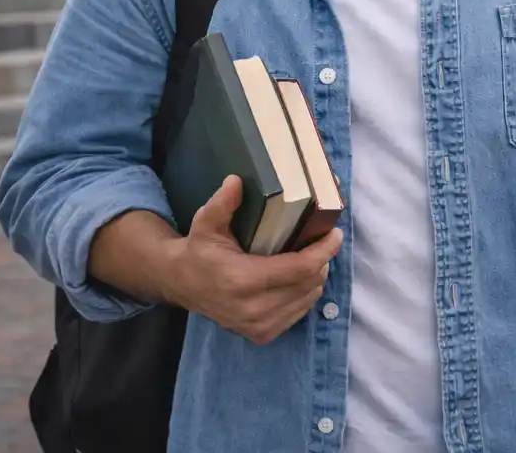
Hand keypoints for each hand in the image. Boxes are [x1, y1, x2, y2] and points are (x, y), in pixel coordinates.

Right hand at [166, 175, 342, 344]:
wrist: (181, 285)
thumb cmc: (199, 250)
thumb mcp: (206, 223)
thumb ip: (222, 203)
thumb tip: (236, 181)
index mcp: (241, 280)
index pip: (300, 268)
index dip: (323, 250)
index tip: (334, 233)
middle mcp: (252, 308)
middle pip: (309, 283)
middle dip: (322, 260)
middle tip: (322, 241)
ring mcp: (257, 326)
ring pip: (308, 299)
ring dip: (315, 277)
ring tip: (311, 258)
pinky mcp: (261, 335)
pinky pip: (299, 313)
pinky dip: (305, 294)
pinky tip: (298, 279)